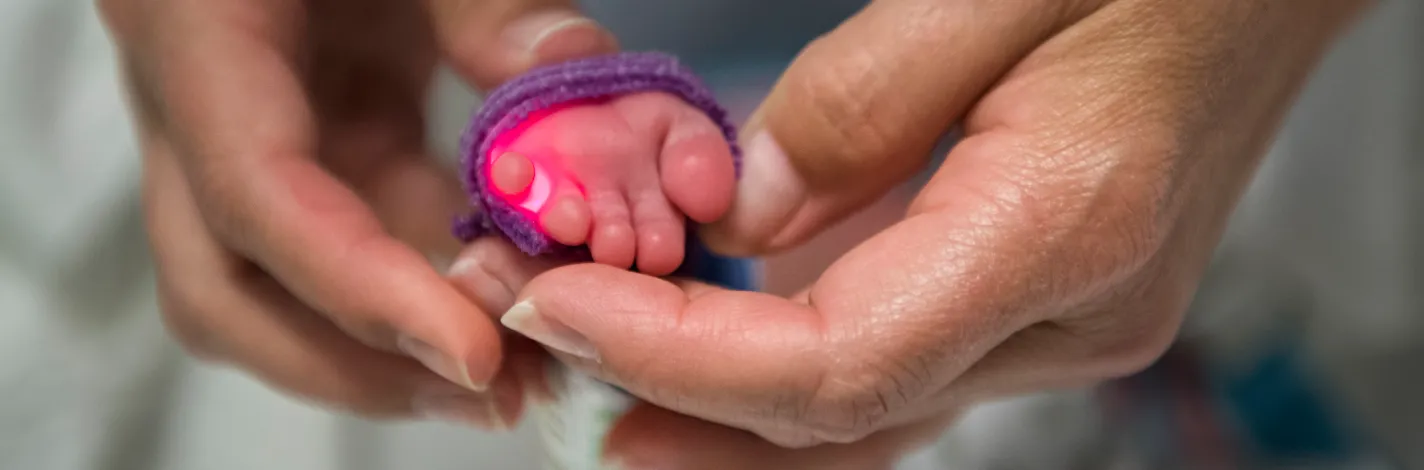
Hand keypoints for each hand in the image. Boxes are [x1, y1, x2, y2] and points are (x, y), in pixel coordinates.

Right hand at [101, 0, 613, 425]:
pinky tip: (499, 294)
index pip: (257, 199)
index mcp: (196, 34)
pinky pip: (339, 234)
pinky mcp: (298, 132)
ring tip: (507, 370)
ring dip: (384, 343)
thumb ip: (492, 1)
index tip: (476, 352)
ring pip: (273, 283)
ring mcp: (242, 129)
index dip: (363, 291)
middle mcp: (197, 104)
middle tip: (496, 391)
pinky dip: (416, 280)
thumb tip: (584, 82)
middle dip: (356, 360)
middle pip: (226, 288)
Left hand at [498, 0, 1372, 454]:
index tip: (561, 303)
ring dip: (718, 408)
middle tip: (541, 345)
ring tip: (591, 373)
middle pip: (838, 414)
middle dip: (673, 393)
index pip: (838, 360)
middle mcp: (1068, 317)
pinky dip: (783, 374)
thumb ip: (858, 109)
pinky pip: (891, 365)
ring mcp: (1057, 325)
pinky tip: (696, 360)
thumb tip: (741, 219)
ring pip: (860, 414)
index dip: (682, 353)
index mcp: (1064, 232)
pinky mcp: (1035, 303)